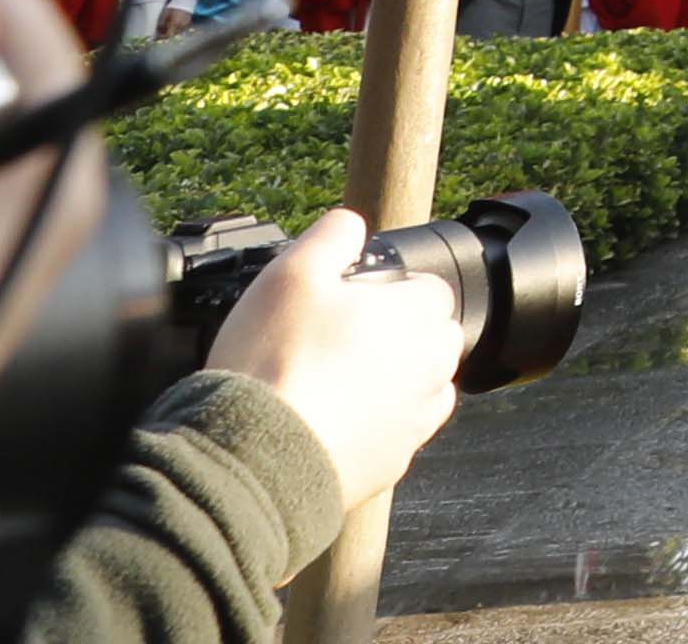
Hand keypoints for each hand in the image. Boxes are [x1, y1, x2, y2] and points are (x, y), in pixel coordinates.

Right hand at [209, 208, 464, 515]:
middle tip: (331, 344)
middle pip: (428, 337)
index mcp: (420, 315)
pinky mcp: (393, 464)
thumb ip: (331, 237)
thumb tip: (351, 225)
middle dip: (392, 335)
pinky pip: (393, 434)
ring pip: (416, 387)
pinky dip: (372, 426)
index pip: (426, 288)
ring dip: (386, 382)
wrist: (254, 456)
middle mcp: (433, 367)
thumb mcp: (292, 273)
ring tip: (326, 385)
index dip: (383, 291)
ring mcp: (416, 420)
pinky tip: (328, 422)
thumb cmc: (274, 364)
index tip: (343, 305)